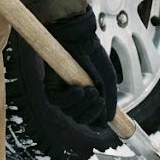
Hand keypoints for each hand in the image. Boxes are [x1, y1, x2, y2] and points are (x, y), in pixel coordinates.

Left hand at [44, 8, 117, 126]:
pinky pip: (58, 102)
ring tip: (90, 91)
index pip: (89, 118)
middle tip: (99, 100)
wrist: (80, 38)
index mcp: (86, 97)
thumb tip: (109, 120)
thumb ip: (110, 99)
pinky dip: (70, 99)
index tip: (104, 117)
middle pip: (80, 119)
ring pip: (70, 113)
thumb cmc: (92, 55)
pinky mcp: (49, 87)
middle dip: (91, 113)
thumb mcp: (107, 78)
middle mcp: (72, 98)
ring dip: (83, 105)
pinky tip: (79, 90)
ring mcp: (61, 94)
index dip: (96, 120)